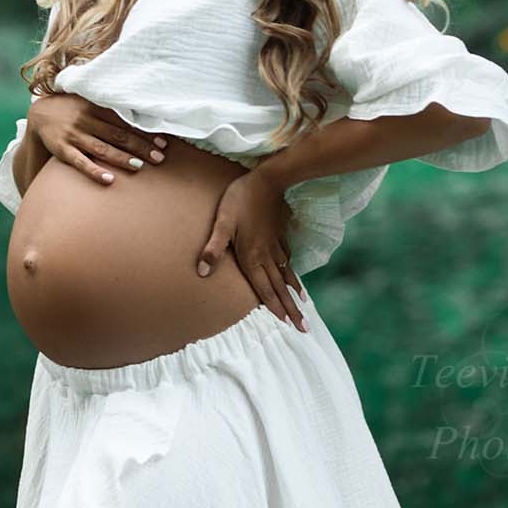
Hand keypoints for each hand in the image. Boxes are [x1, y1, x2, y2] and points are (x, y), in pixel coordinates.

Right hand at [27, 93, 168, 185]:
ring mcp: (73, 135)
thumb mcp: (90, 102)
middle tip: (159, 158)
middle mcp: (85, 120)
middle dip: (140, 147)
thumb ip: (112, 109)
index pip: (125, 121)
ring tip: (139, 167)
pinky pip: (80, 162)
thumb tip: (144, 118)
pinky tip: (109, 179)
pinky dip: (95, 171)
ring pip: (101, 148)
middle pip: (118, 135)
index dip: (144, 132)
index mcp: (96, 107)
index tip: (163, 143)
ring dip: (121, 158)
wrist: (40, 114)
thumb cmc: (74, 109)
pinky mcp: (62, 149)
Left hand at [195, 171, 307, 331]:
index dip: (274, 307)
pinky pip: (288, 258)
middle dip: (291, 308)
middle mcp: (267, 255)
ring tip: (304, 307)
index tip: (286, 324)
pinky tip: (294, 275)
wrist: (268, 179)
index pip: (264, 288)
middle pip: (279, 287)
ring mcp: (276, 244)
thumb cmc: (241, 199)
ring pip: (286, 274)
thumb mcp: (222, 222)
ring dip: (294, 292)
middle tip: (304, 328)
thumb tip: (202, 272)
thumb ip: (213, 248)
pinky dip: (292, 271)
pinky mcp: (280, 234)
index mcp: (252, 255)